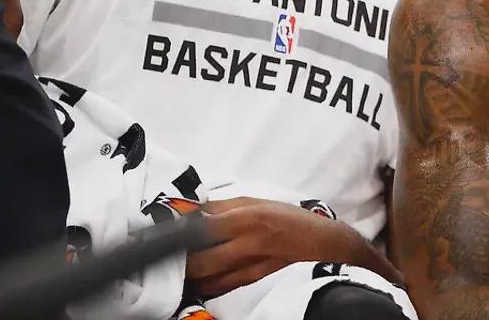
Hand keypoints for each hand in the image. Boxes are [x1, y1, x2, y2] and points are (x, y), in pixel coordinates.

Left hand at [186, 197, 339, 298]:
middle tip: (175, 249)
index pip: (201, 228)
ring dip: (191, 272)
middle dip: (181, 257)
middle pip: (198, 261)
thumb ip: (221, 206)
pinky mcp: (250, 281)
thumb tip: (190, 210)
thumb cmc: (287, 217)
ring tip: (188, 260)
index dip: (180, 230)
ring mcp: (248, 267)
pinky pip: (217, 288)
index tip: (170, 227)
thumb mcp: (254, 201)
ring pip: (205, 279)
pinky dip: (205, 282)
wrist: (317, 242)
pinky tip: (203, 273)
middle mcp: (245, 245)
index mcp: (245, 218)